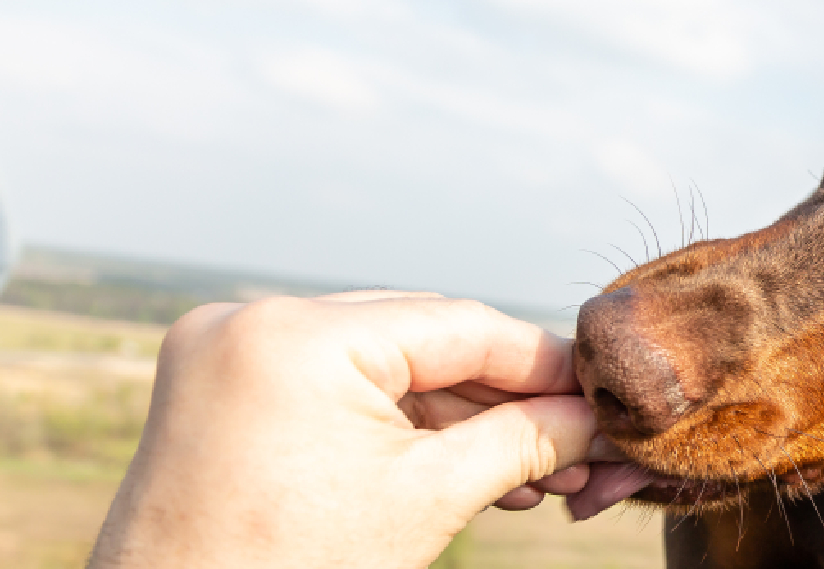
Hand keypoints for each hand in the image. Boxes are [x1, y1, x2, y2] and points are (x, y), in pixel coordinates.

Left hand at [88, 291, 610, 567]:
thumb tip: (598, 419)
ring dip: (457, 419)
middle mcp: (253, 323)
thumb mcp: (428, 500)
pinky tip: (464, 467)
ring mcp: (229, 353)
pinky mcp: (221, 390)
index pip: (459, 325)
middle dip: (504, 399)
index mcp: (297, 336)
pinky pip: (334, 389)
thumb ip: (524, 442)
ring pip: (382, 367)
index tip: (602, 394)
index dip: (542, 363)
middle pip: (423, 341)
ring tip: (532, 475)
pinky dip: (397, 427)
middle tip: (576, 442)